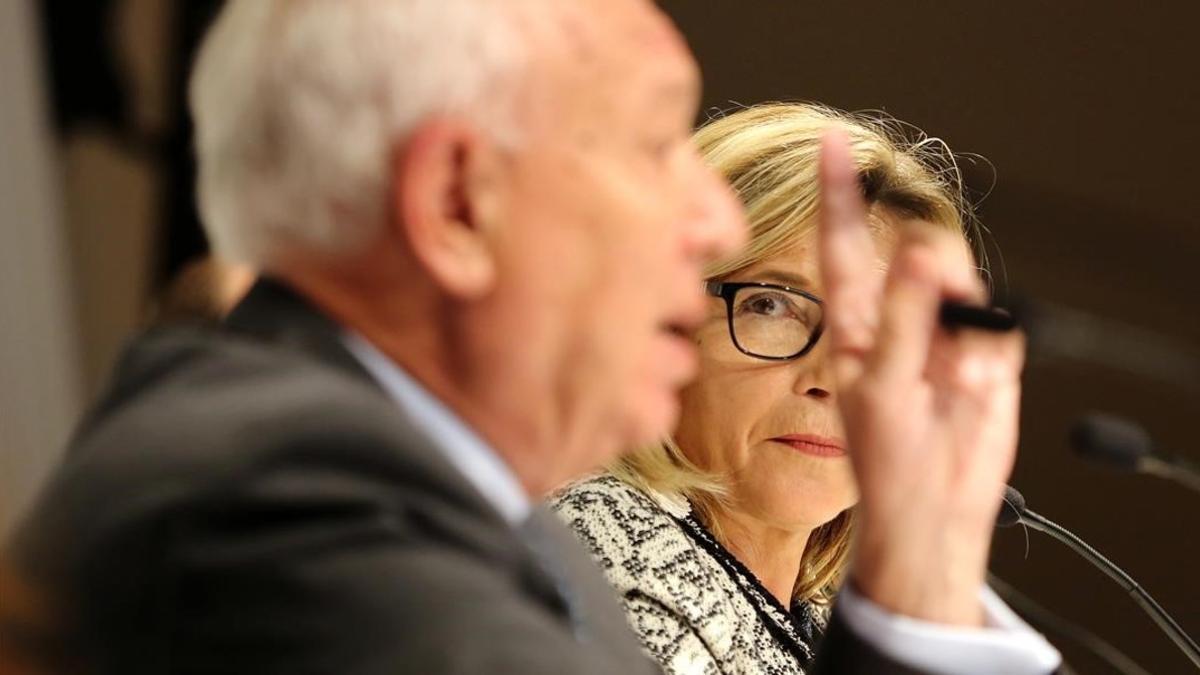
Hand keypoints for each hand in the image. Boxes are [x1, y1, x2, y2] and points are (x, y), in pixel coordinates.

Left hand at [818, 129, 1023, 625]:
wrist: (934, 509)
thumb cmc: (887, 460)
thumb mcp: (884, 388)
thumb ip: (903, 318)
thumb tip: (919, 252)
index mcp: (856, 323)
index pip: (845, 244)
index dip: (840, 195)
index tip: (833, 143)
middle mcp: (899, 319)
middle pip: (921, 256)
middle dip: (936, 274)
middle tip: (939, 307)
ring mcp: (943, 335)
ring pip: (966, 287)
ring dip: (967, 326)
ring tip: (953, 380)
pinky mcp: (984, 356)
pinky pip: (999, 331)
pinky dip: (991, 360)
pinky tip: (972, 391)